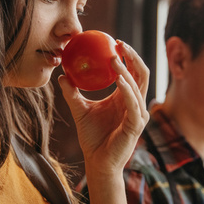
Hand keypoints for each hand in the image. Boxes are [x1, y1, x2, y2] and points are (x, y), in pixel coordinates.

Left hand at [58, 40, 149, 176]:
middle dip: (133, 56)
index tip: (115, 41)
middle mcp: (136, 103)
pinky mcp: (136, 125)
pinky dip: (127, 89)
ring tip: (114, 58)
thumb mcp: (79, 110)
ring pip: (138, 85)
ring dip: (127, 70)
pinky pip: (134, 103)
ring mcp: (138, 114)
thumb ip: (72, 93)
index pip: (132, 71)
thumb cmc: (92, 137)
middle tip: (119, 44)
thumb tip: (62, 75)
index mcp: (125, 97)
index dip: (128, 55)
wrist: (97, 162)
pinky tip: (118, 78)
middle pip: (142, 73)